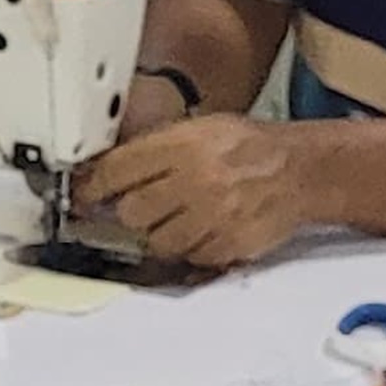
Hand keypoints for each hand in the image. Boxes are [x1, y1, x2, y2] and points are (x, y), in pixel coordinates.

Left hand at [69, 113, 316, 274]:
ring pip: (156, 241)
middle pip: (132, 212)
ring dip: (158, 234)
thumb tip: (101, 170)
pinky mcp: (230, 244)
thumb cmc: (248, 147)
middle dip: (131, 211)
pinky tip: (201, 229)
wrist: (304, 168)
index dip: (91, 187)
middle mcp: (198, 180)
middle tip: (142, 206)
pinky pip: (189, 257)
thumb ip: (152, 149)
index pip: (116, 171)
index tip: (82, 196)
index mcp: (184, 144)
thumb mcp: (199, 128)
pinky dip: (189, 248)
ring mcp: (215, 215)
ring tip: (176, 218)